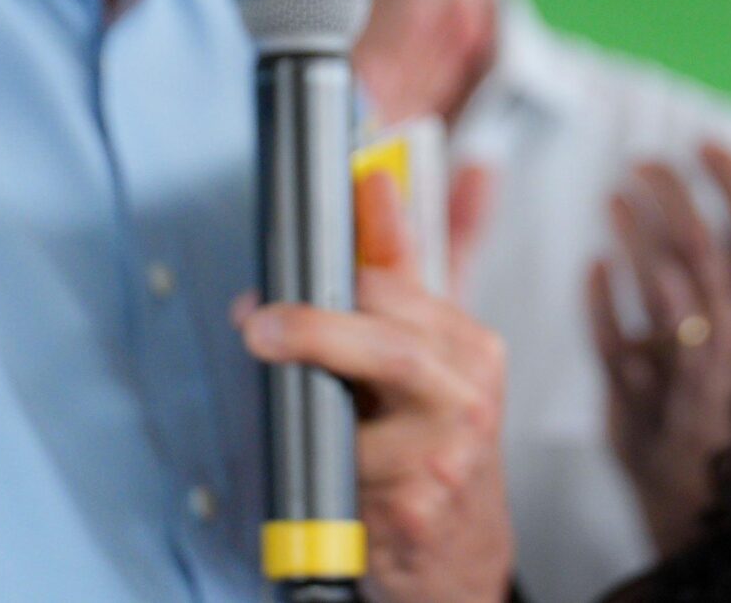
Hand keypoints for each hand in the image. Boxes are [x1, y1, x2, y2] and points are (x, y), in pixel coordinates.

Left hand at [240, 170, 513, 602]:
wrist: (458, 553)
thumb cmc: (436, 443)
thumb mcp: (428, 351)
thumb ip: (410, 261)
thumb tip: (386, 177)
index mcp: (472, 347)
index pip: (400, 284)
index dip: (340, 265)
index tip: (289, 263)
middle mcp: (468, 394)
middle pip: (390, 338)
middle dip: (316, 324)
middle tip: (258, 322)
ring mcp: (446, 454)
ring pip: (371, 394)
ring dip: (311, 372)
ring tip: (268, 356)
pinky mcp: (414, 507)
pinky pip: (348, 464)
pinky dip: (318, 450)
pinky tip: (310, 445)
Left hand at [585, 142, 730, 554]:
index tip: (709, 144)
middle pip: (710, 260)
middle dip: (677, 201)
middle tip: (647, 161)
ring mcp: (696, 393)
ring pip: (666, 298)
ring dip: (638, 239)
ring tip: (616, 196)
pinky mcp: (651, 423)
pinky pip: (622, 353)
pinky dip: (605, 306)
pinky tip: (595, 266)